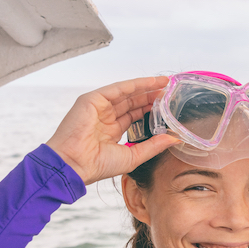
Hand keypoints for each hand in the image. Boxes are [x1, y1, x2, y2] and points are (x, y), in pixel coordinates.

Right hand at [46, 77, 179, 184]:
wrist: (74, 164)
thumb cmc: (97, 165)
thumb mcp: (133, 156)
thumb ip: (153, 146)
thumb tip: (174, 138)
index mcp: (110, 131)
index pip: (134, 116)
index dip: (150, 110)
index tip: (167, 107)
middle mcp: (104, 117)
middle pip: (132, 103)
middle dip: (150, 97)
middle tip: (169, 93)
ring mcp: (98, 107)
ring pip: (127, 94)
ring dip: (146, 88)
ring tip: (165, 85)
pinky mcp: (92, 99)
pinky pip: (118, 88)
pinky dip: (136, 84)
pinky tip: (151, 82)